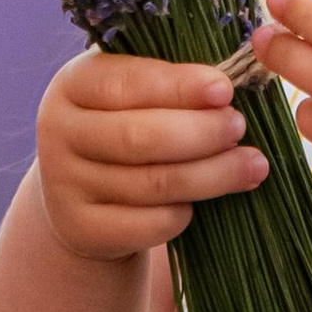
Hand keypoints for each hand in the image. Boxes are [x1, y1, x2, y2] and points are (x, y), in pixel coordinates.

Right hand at [33, 51, 265, 261]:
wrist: (84, 195)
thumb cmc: (128, 127)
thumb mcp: (137, 95)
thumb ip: (174, 83)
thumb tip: (234, 85)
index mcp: (74, 83)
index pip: (127, 82)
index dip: (179, 87)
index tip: (225, 90)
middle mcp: (59, 130)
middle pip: (139, 137)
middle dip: (201, 133)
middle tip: (240, 128)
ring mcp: (64, 183)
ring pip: (151, 184)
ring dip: (211, 176)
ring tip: (252, 166)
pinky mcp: (81, 228)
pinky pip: (147, 224)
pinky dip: (183, 214)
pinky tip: (203, 204)